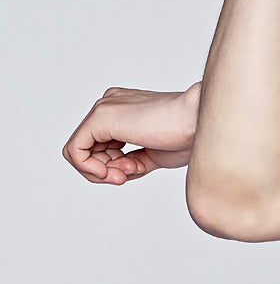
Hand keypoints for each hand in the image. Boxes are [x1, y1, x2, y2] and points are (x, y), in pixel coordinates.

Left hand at [63, 83, 199, 183]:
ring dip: (98, 173)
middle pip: (87, 148)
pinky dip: (88, 168)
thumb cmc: (188, 136)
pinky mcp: (101, 117)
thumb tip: (116, 172)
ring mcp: (104, 108)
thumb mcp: (153, 155)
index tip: (131, 174)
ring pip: (78, 150)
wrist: (200, 121)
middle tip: (125, 178)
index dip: (110, 168)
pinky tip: (110, 173)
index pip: (100, 145)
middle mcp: (109, 105)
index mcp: (123, 111)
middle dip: (103, 171)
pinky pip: (75, 150)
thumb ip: (131, 162)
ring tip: (124, 175)